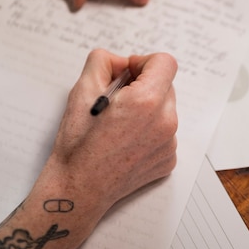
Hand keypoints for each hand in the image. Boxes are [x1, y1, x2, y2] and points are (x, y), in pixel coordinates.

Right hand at [42, 48, 177, 209]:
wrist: (79, 187)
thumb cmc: (78, 143)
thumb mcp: (82, 90)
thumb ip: (103, 61)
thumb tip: (122, 62)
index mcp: (147, 101)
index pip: (165, 62)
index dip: (143, 62)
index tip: (127, 74)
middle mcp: (166, 122)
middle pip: (165, 85)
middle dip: (143, 85)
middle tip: (116, 100)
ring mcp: (170, 143)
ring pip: (165, 109)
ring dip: (147, 108)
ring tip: (119, 124)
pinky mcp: (168, 159)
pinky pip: (164, 133)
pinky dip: (149, 131)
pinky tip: (125, 141)